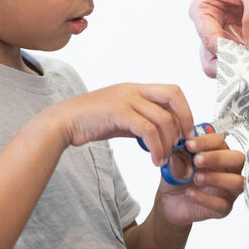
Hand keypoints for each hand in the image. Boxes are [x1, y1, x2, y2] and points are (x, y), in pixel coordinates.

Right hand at [49, 83, 193, 165]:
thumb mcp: (120, 118)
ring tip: (163, 160)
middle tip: (184, 142)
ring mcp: (126, 99)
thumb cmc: (90, 121)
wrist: (63, 121)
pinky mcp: (118, 112)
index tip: (185, 132)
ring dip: (168, 143)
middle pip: (174, 95)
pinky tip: (154, 159)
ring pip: (162, 119)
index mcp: (136, 89)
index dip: (185, 111)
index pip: (172, 91)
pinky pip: (148, 130)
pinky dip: (156, 147)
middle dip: (185, 119)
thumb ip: (140, 122)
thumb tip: (159, 135)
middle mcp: (134, 89)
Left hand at [158, 132, 244, 225]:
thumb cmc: (177, 178)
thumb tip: (181, 148)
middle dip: (217, 158)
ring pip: (237, 182)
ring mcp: (229, 190)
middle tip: (197, 160)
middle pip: (238, 158)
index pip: (220, 142)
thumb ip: (178, 156)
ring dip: (216, 178)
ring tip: (195, 178)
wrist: (169, 202)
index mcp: (218, 153)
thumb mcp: (173, 165)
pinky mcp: (224, 208)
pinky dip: (205, 199)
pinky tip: (190, 194)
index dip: (205, 142)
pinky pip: (222, 204)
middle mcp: (229, 170)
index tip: (188, 145)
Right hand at [188, 0, 248, 76]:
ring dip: (245, 69)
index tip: (244, 60)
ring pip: (229, 65)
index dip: (224, 53)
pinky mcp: (245, 43)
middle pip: (211, 60)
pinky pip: (248, 61)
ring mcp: (228, 37)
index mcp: (203, 10)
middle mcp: (211, 27)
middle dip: (230, 68)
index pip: (208, 39)